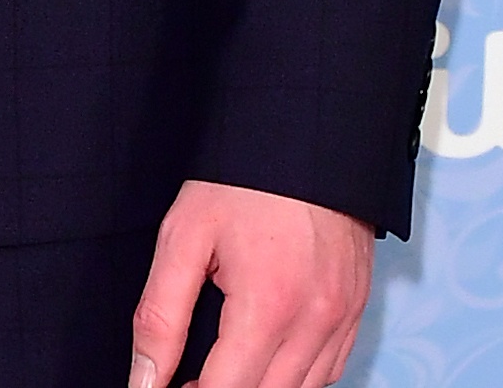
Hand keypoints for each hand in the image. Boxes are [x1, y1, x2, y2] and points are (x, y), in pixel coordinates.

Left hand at [131, 180, 373, 387]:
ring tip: (218, 369)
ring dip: (260, 386)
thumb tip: (144, 378)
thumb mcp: (183, 239)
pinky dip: (296, 377)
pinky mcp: (358, 311)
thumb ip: (160, 316)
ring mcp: (345, 319)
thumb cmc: (238, 184)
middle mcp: (317, 322)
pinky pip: (330, 370)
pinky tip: (264, 359)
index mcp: (270, 306)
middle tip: (183, 378)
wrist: (302, 139)